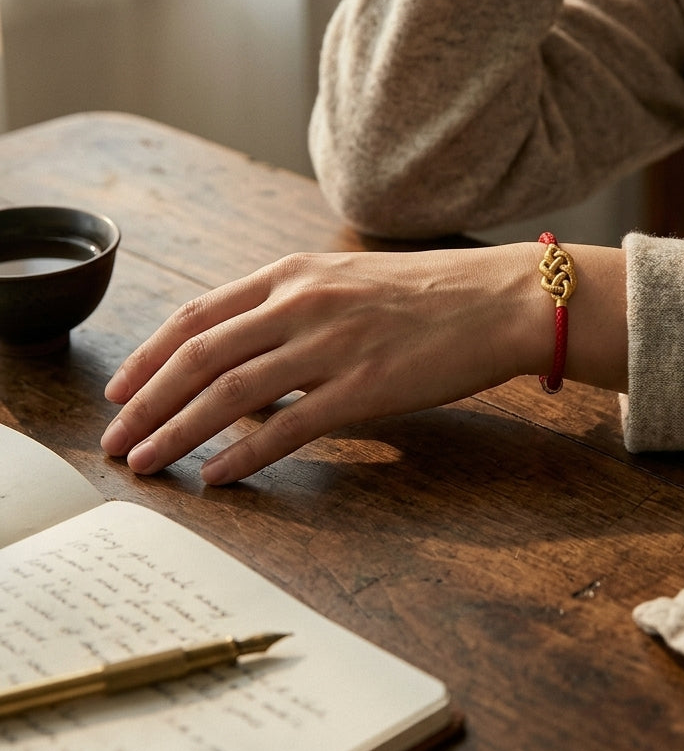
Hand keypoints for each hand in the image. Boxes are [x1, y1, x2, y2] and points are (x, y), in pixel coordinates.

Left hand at [101, 245, 545, 484]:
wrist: (499, 299)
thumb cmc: (431, 292)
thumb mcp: (349, 281)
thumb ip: (294, 311)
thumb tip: (250, 367)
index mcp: (296, 274)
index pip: (198, 316)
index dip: (148, 357)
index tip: (122, 391)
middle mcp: (303, 303)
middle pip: (199, 357)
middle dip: (145, 403)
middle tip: (116, 441)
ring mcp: (332, 345)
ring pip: (229, 394)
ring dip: (176, 433)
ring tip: (147, 463)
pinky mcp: (364, 388)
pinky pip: (287, 428)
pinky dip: (243, 456)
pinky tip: (217, 476)